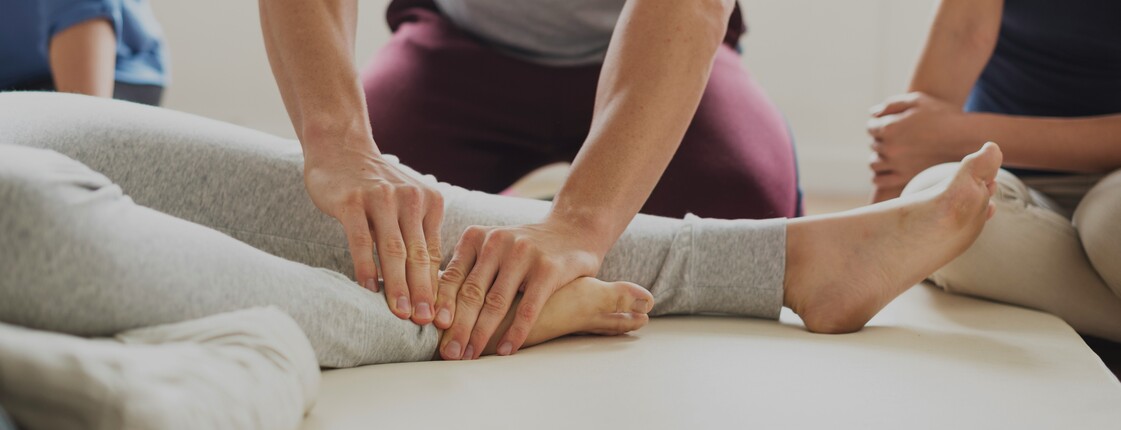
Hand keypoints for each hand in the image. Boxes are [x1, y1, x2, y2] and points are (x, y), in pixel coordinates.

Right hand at [303, 144, 443, 324]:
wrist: (340, 147)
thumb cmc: (374, 186)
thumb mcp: (405, 204)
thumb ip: (416, 234)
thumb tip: (427, 283)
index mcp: (430, 203)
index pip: (433, 254)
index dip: (436, 288)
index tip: (441, 316)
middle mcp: (411, 199)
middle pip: (418, 254)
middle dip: (423, 292)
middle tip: (426, 322)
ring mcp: (381, 198)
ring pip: (394, 249)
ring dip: (398, 284)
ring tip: (400, 313)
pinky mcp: (353, 200)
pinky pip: (362, 239)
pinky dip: (367, 265)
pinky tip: (369, 288)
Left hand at [434, 220, 604, 359]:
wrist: (573, 230)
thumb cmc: (524, 249)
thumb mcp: (492, 248)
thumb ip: (468, 269)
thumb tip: (432, 309)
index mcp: (476, 237)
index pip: (452, 277)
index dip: (441, 306)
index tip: (432, 331)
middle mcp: (497, 242)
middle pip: (472, 292)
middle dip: (458, 327)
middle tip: (449, 354)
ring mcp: (524, 254)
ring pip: (497, 303)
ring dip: (482, 334)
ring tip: (471, 355)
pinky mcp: (548, 269)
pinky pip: (527, 308)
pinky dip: (515, 332)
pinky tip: (506, 350)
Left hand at [867, 92, 970, 201]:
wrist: (966, 138)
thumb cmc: (943, 115)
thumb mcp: (917, 100)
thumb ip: (891, 105)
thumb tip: (872, 114)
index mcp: (890, 127)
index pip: (871, 127)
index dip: (880, 123)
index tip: (892, 123)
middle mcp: (890, 147)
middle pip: (874, 143)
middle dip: (882, 138)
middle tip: (899, 136)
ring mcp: (897, 165)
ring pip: (874, 163)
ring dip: (880, 156)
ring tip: (893, 152)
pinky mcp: (905, 178)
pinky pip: (880, 180)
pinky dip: (880, 175)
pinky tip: (890, 168)